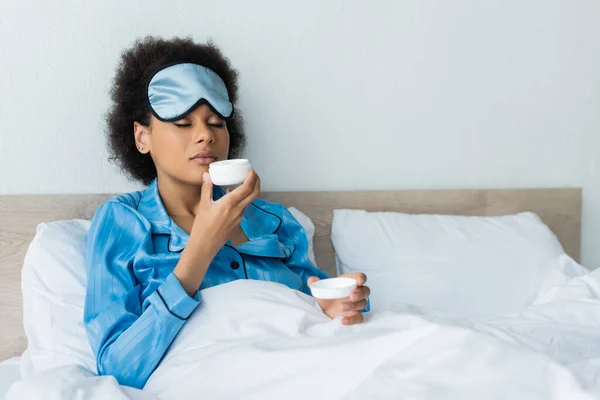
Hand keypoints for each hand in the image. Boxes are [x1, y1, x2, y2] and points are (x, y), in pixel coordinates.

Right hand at [174, 170, 259, 295]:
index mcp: (230, 203)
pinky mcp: (237, 223)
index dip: (251, 178)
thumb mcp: (203, 205)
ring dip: (249, 191)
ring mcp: (239, 217)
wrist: (205, 246)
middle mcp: (238, 210)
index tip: (251, 170)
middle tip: (252, 174)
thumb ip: (206, 188)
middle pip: (254, 193)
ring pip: (249, 201)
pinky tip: (232, 196)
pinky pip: (243, 208)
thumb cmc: (202, 226)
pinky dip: (242, 199)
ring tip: (243, 182)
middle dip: (256, 182)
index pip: (247, 188)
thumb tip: (206, 175)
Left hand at [308, 273, 369, 325]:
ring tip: (342, 307)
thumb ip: (315, 284)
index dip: (361, 278)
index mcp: (349, 282)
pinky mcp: (355, 316)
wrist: (324, 311)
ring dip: (354, 305)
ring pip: (363, 304)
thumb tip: (312, 280)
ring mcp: (357, 305)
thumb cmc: (326, 297)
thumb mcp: (319, 290)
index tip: (359, 281)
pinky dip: (352, 320)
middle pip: (365, 291)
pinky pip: (359, 318)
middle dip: (360, 293)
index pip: (359, 277)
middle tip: (352, 296)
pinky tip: (343, 320)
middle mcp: (356, 293)